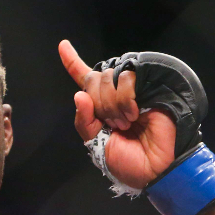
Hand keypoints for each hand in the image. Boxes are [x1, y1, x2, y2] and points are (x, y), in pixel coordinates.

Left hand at [58, 40, 175, 188]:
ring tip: (126, 122)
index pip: (84, 78)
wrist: (151, 168)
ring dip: (112, 105)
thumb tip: (79, 95)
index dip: (72, 62)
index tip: (63, 45)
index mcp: (99, 105)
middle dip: (97, 103)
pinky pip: (126, 80)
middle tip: (113, 124)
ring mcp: (132, 89)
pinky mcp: (148, 86)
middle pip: (93, 79)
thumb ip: (83, 120)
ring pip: (109, 78)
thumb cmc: (124, 159)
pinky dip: (125, 99)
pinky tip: (134, 114)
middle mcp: (114, 93)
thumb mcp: (95, 142)